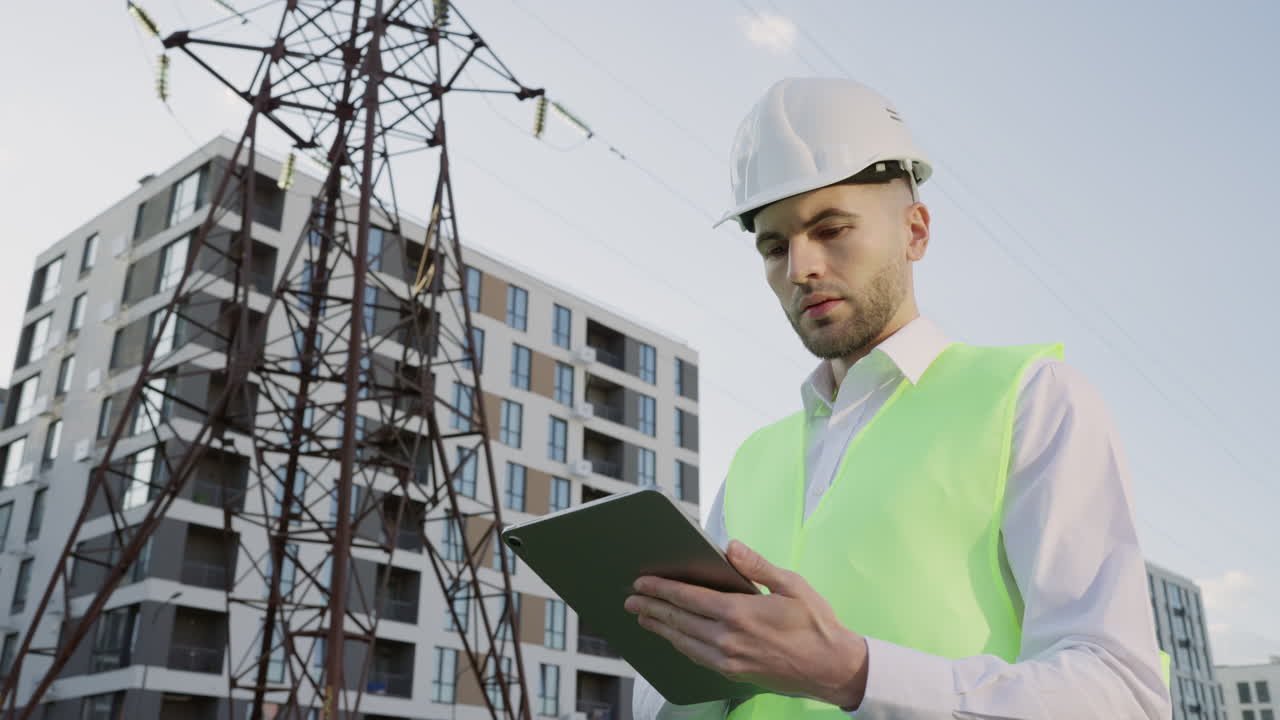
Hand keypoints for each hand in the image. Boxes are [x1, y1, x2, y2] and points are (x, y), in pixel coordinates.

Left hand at [623, 539, 868, 709]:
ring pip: (683, 642)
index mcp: (740, 613)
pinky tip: (673, 637)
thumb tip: (729, 546)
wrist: (834, 669)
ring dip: (660, 628)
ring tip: (643, 618)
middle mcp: (728, 639)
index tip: (641, 582)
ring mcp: (729, 660)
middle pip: (679, 621)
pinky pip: (697, 657)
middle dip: (652, 608)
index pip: (688, 598)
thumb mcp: (791, 585)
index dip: (661, 589)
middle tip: (630, 599)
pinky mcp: (734, 674)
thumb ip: (756, 565)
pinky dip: (680, 645)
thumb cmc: (816, 624)